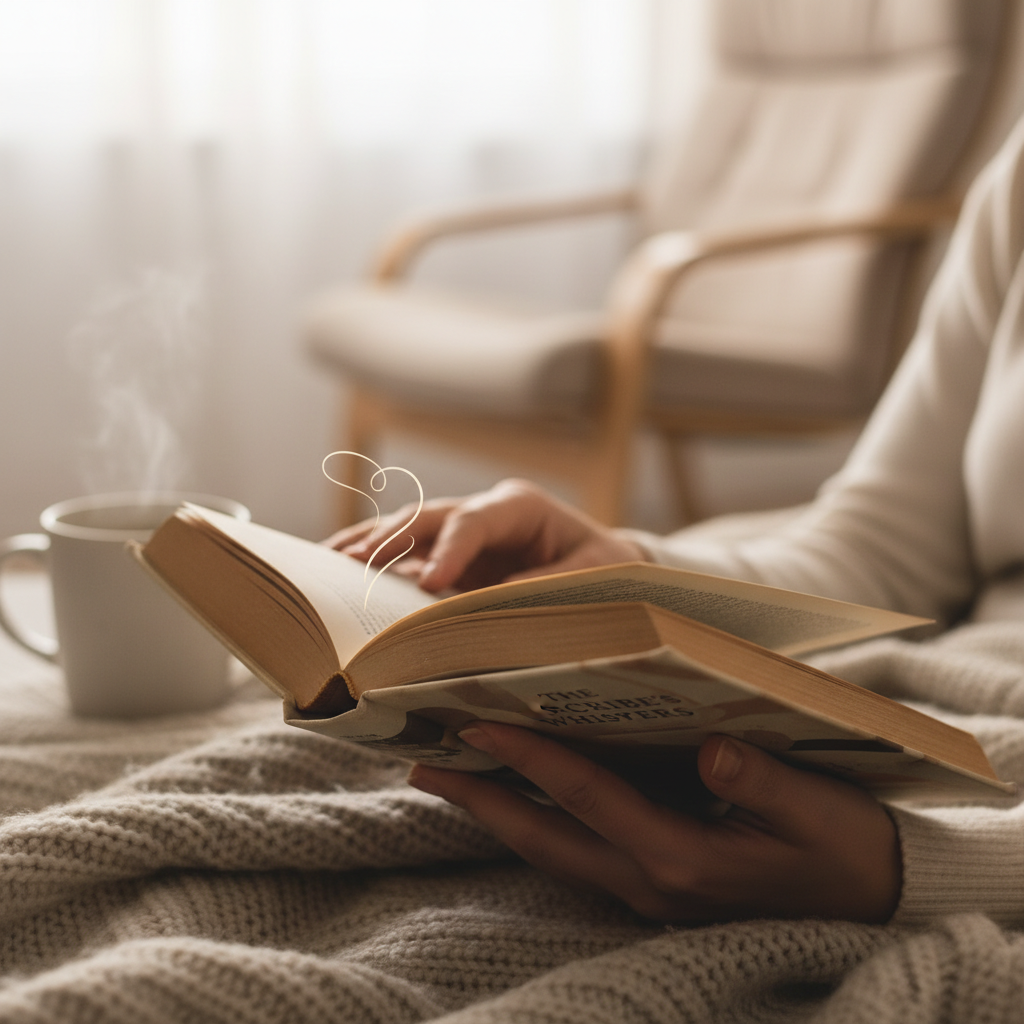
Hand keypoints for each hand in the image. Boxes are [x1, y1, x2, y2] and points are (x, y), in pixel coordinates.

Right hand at [325, 478, 645, 592]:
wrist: (605, 568)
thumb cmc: (604, 569)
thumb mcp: (592, 576)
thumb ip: (546, 585)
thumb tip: (498, 601)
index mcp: (520, 506)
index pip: (474, 520)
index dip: (450, 549)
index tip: (431, 583)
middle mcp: (483, 513)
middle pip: (428, 517)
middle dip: (389, 538)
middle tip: (352, 564)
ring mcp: (462, 534)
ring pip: (406, 530)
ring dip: (368, 545)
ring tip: (326, 564)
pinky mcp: (450, 558)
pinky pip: (405, 557)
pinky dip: (373, 564)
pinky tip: (338, 572)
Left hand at [406, 722, 901, 923]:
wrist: (872, 900)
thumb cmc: (843, 848)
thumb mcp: (815, 811)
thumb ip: (761, 781)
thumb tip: (710, 745)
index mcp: (681, 857)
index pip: (584, 796)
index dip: (527, 756)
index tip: (477, 720)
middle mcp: (649, 880)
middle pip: (543, 835)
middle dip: (479, 799)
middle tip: (423, 763)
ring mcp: (646, 889)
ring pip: (552, 849)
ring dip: (497, 814)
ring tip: (449, 777)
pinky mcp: (654, 883)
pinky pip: (576, 852)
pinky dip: (536, 823)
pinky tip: (518, 798)